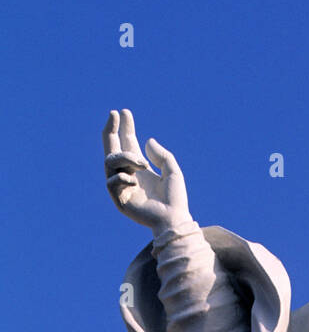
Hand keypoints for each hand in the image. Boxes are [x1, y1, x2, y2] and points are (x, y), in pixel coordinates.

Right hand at [102, 109, 190, 233]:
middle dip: (111, 130)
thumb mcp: (172, 171)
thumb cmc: (175, 199)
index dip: (125, 127)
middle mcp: (127, 174)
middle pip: (111, 148)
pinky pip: (111, 181)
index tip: (124, 112)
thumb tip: (147, 140)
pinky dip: (123, 176)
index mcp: (139, 167)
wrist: (173, 219)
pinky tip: (135, 180)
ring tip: (143, 164)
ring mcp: (121, 186)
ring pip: (110, 161)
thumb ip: (162, 155)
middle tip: (114, 114)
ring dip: (126, 158)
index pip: (127, 143)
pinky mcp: (118, 199)